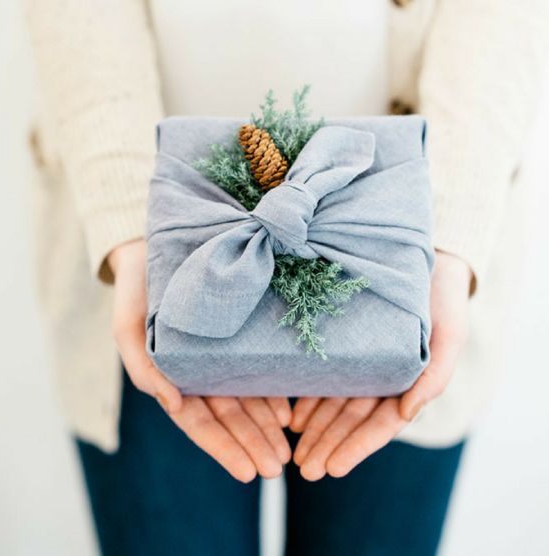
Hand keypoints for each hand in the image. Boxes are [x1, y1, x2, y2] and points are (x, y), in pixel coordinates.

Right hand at [109, 239, 291, 481]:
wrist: (153, 252)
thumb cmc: (137, 292)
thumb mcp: (129, 328)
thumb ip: (144, 368)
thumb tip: (172, 404)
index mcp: (174, 379)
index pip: (200, 423)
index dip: (223, 449)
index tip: (248, 473)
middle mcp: (201, 375)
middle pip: (230, 418)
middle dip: (252, 444)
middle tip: (277, 467)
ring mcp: (223, 358)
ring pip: (248, 400)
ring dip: (267, 427)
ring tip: (287, 448)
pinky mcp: (241, 337)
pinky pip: (259, 370)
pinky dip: (273, 392)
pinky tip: (289, 411)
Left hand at [289, 249, 472, 480]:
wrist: (423, 264)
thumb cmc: (441, 302)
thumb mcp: (449, 335)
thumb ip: (434, 376)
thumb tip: (409, 412)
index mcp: (407, 385)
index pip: (380, 425)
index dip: (357, 447)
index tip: (333, 468)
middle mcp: (381, 381)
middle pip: (351, 420)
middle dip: (328, 445)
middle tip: (305, 470)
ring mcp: (360, 366)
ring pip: (334, 404)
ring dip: (315, 429)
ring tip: (294, 449)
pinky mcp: (342, 347)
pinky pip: (323, 377)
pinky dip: (308, 398)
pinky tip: (291, 417)